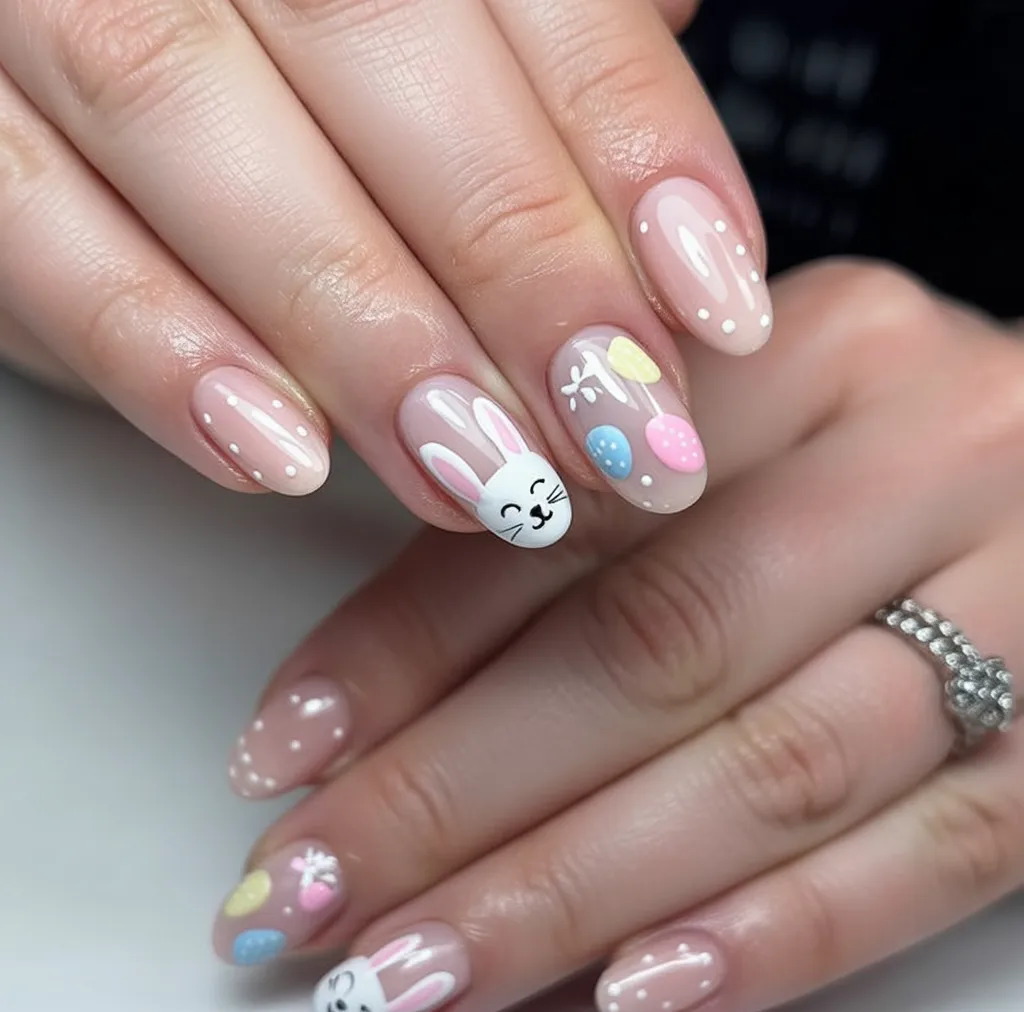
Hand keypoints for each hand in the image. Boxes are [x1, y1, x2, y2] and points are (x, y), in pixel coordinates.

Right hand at [0, 0, 767, 544]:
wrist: (70, 19)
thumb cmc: (283, 36)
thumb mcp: (425, 22)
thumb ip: (537, 37)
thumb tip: (672, 110)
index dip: (632, 146)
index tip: (714, 303)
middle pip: (377, 49)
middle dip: (516, 264)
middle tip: (615, 428)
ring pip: (191, 123)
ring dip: (359, 327)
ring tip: (481, 475)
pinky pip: (24, 226)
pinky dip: (154, 345)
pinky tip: (277, 453)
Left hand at [210, 259, 1023, 1011]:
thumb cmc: (889, 449)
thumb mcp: (743, 430)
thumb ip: (592, 517)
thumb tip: (383, 689)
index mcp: (812, 351)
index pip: (572, 506)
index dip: (405, 642)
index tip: (286, 750)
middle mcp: (922, 454)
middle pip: (656, 644)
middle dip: (456, 794)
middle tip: (312, 894)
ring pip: (773, 766)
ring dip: (574, 889)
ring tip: (420, 974)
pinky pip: (937, 854)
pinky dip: (776, 936)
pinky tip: (632, 996)